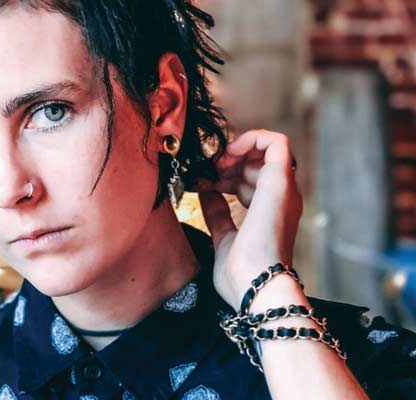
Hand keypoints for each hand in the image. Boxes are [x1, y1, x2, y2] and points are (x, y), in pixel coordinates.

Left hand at [196, 130, 303, 308]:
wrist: (254, 286)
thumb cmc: (241, 275)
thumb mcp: (223, 237)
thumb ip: (218, 213)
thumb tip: (207, 192)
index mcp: (270, 213)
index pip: (249, 182)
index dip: (223, 176)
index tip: (200, 183)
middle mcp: (281, 199)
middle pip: (254, 164)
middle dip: (224, 163)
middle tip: (201, 172)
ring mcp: (282, 189)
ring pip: (263, 151)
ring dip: (232, 153)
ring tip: (210, 167)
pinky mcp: (280, 181)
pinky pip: (276, 141)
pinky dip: (250, 138)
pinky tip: (227, 154)